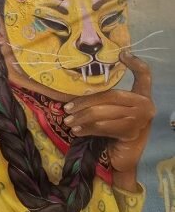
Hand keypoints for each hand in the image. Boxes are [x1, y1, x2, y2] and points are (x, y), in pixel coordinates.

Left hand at [64, 52, 153, 191]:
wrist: (124, 158)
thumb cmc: (115, 131)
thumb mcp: (113, 111)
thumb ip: (105, 101)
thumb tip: (75, 93)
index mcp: (143, 96)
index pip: (145, 75)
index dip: (136, 63)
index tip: (122, 54)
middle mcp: (146, 105)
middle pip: (111, 96)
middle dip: (85, 103)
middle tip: (67, 108)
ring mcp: (140, 119)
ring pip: (104, 113)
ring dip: (81, 118)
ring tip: (68, 121)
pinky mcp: (131, 132)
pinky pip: (103, 127)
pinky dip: (87, 128)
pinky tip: (76, 131)